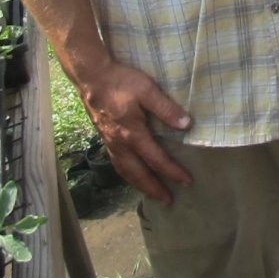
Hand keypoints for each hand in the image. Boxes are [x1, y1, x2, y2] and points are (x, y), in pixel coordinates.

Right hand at [79, 61, 192, 203]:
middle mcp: (120, 144)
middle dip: (154, 188)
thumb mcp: (147, 90)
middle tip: (168, 201)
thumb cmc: (121, 81)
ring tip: (150, 193)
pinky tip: (131, 173)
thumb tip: (186, 125)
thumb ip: (166, 108)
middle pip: (138, 174)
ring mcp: (110, 142)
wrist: (91, 77)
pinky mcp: (104, 137)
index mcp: (133, 134)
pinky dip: (126, 173)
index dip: (172, 172)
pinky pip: (117, 163)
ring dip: (139, 184)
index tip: (186, 181)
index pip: (156, 159)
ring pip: (125, 171)